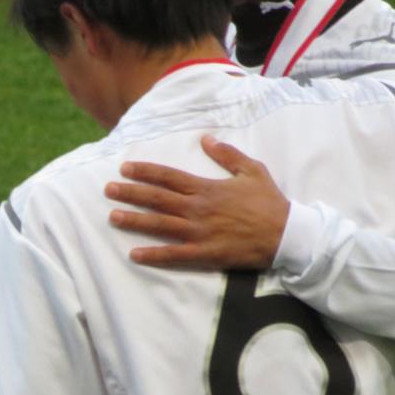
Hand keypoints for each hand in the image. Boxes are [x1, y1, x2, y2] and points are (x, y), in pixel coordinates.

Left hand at [104, 135, 289, 268]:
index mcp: (206, 187)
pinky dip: (154, 255)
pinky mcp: (206, 253)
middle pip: (157, 199)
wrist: (286, 234)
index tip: (125, 168)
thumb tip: (206, 139)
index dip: (145, 172)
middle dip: (130, 193)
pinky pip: (174, 255)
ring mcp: (200, 232)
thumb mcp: (251, 169)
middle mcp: (198, 208)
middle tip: (108, 190)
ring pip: (160, 225)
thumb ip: (227, 154)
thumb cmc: (269, 201)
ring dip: (134, 221)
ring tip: (113, 217)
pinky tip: (135, 254)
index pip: (168, 176)